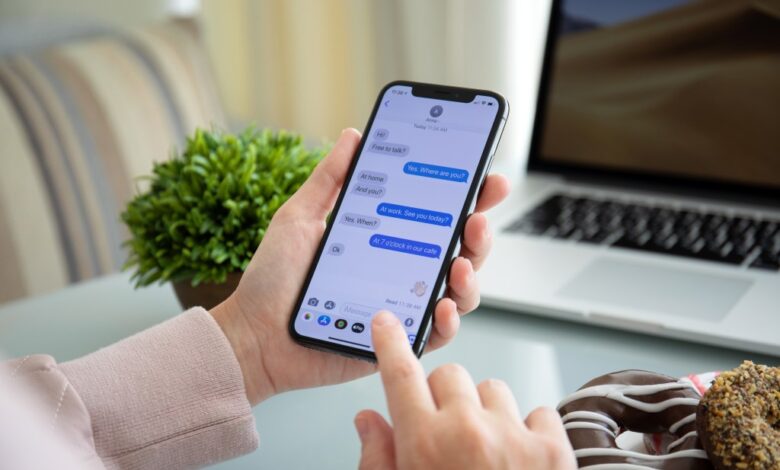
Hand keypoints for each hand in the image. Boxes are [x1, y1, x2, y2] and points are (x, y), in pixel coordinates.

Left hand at [211, 128, 509, 404]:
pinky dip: (447, 320)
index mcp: (386, 238)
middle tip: (476, 219)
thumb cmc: (273, 279)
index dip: (468, 196)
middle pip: (458, 250)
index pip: (436, 214)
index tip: (486, 177)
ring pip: (458, 291)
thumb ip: (329, 180)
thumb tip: (353, 136)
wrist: (253, 335)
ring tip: (460, 264)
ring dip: (471, 276)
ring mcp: (403, 305)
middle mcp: (402, 269)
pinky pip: (436, 332)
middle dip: (479, 232)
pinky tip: (441, 304)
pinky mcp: (398, 339)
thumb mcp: (299, 218)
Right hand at [355, 312, 576, 469]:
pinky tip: (519, 460)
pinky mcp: (555, 448)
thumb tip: (368, 420)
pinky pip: (538, 411)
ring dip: (487, 412)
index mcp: (424, 443)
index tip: (387, 323)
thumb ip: (378, 459)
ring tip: (487, 452)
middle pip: (450, 375)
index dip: (391, 343)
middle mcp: (469, 429)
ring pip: (494, 389)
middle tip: (447, 431)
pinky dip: (529, 429)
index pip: (399, 374)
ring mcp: (514, 435)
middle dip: (444, 396)